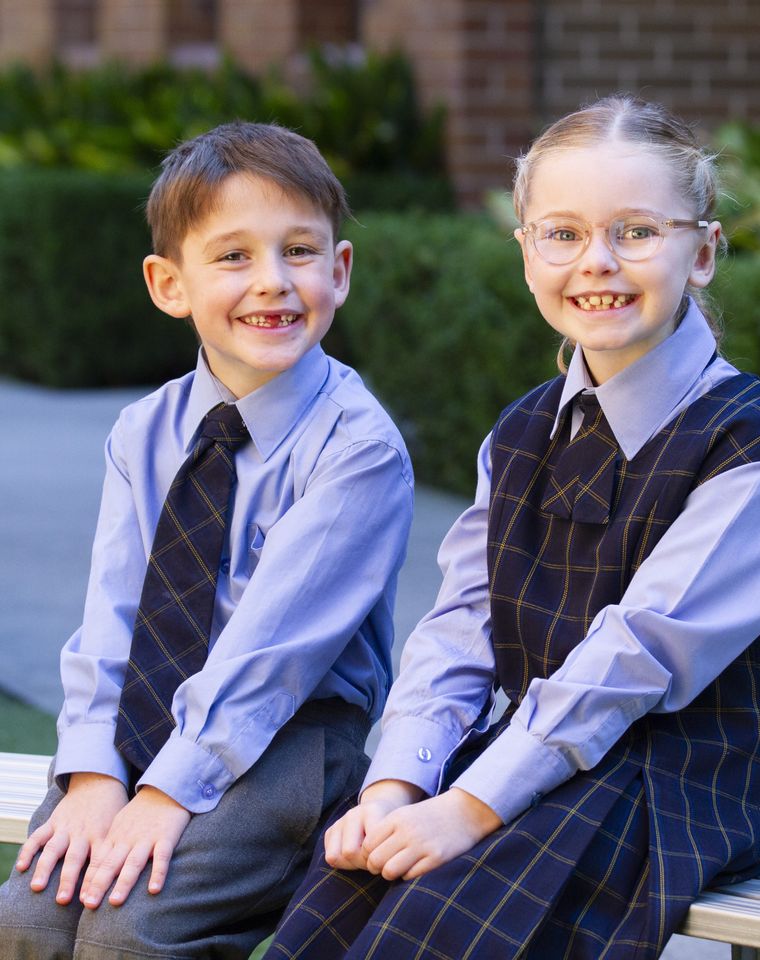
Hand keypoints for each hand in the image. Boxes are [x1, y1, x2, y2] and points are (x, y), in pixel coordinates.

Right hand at [16, 773, 127, 904]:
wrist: (99, 782)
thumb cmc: (112, 812)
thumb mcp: (119, 829)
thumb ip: (116, 852)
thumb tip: (121, 882)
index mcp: (102, 835)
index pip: (99, 862)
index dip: (94, 882)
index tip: (89, 903)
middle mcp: (83, 832)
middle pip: (75, 858)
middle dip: (68, 880)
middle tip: (62, 900)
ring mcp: (66, 827)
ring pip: (53, 848)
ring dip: (45, 868)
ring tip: (37, 887)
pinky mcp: (53, 821)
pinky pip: (38, 836)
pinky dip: (29, 850)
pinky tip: (22, 866)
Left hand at [79, 785, 190, 908]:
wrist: (165, 788)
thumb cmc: (141, 811)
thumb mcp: (120, 824)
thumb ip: (109, 846)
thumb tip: (93, 872)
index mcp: (115, 837)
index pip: (99, 861)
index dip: (90, 880)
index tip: (81, 900)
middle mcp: (128, 839)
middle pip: (112, 863)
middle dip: (99, 884)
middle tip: (89, 905)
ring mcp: (147, 838)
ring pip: (133, 862)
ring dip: (124, 882)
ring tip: (115, 902)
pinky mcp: (166, 836)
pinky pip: (162, 856)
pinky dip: (158, 872)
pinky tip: (154, 889)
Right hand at [324, 779, 422, 870]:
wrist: (380, 812)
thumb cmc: (392, 830)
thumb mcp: (397, 835)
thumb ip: (394, 848)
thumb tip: (389, 871)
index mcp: (373, 810)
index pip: (370, 845)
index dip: (379, 858)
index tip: (388, 858)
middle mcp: (353, 813)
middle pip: (350, 852)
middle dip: (363, 862)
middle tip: (375, 862)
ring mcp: (340, 821)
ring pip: (336, 856)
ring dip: (351, 864)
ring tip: (364, 860)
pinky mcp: (330, 830)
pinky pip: (330, 857)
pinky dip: (342, 863)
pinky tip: (355, 857)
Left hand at [363, 787, 501, 880]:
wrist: (465, 811)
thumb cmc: (431, 815)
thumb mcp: (406, 814)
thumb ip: (387, 831)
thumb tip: (367, 854)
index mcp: (396, 818)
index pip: (368, 844)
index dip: (368, 855)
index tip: (376, 856)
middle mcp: (406, 831)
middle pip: (375, 860)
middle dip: (377, 867)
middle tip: (385, 866)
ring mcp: (422, 845)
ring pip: (390, 871)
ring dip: (392, 874)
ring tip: (400, 869)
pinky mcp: (436, 858)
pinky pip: (410, 876)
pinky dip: (409, 876)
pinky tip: (416, 868)